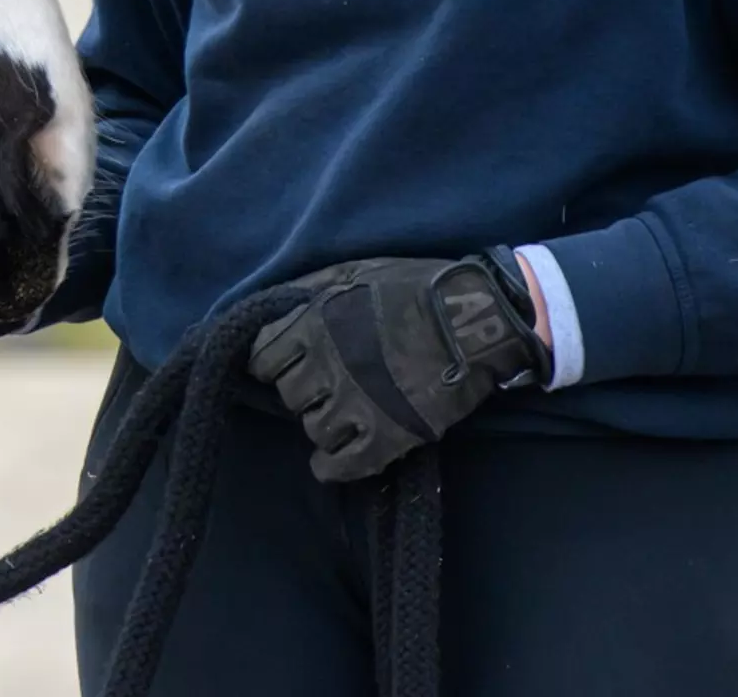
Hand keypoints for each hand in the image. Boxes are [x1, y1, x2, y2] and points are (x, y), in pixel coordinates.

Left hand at [246, 253, 546, 482]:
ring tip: (344, 411)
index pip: (262, 358)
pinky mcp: (387, 437)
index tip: (287, 363)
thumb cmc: (414, 287)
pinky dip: (332, 464)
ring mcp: (356, 405)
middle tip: (327, 383)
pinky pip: (340, 465)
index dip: (273, 361)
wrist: (475, 319)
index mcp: (314, 324)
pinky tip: (336, 456)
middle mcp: (327, 367)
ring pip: (313, 428)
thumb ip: (308, 289)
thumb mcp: (353, 271)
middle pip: (288, 394)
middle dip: (303, 389)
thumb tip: (274, 307)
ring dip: (323, 421)